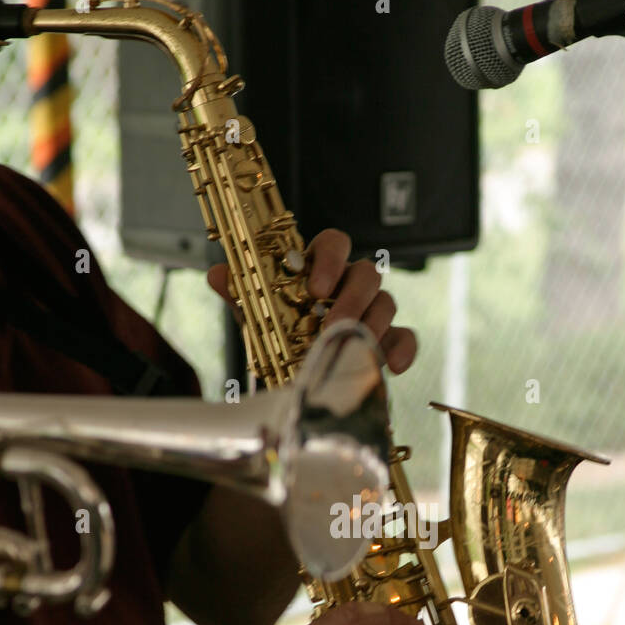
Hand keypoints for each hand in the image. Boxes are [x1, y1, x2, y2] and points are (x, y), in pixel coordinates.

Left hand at [207, 227, 416, 375]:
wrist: (296, 380)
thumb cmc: (282, 340)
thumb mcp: (258, 317)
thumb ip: (241, 295)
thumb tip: (219, 275)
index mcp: (321, 270)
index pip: (335, 243)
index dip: (330, 258)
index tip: (315, 287)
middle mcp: (351, 286)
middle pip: (367, 272)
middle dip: (352, 296)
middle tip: (332, 323)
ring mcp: (373, 312)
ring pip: (387, 301)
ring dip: (371, 322)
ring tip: (350, 344)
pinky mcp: (388, 341)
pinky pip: (406, 337)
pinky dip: (403, 349)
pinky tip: (392, 366)